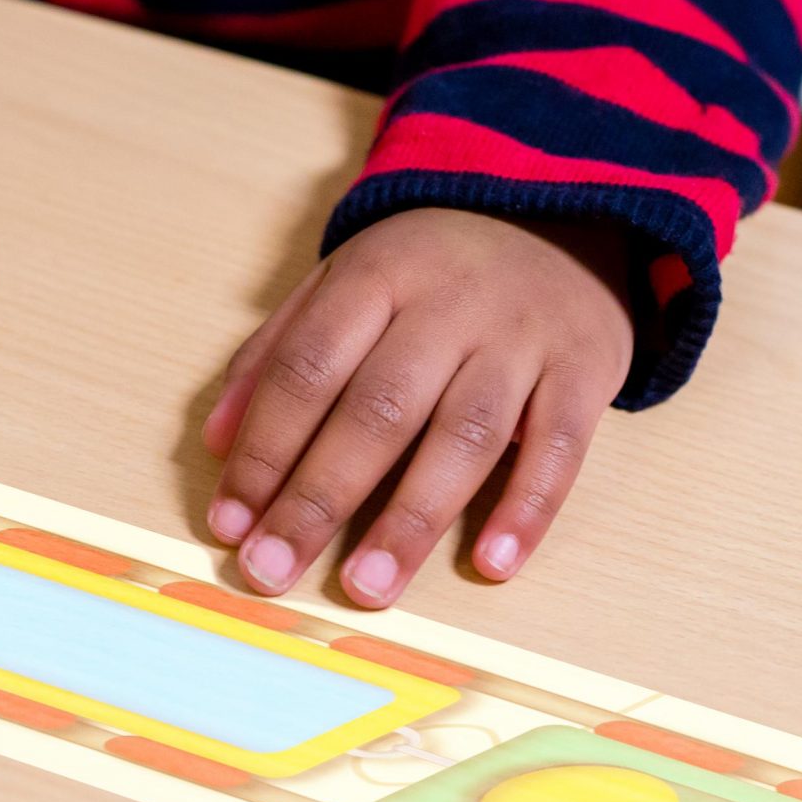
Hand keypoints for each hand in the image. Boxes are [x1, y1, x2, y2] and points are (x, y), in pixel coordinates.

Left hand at [201, 207, 634, 606]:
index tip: (230, 523)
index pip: (307, 368)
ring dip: (411, 520)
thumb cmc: (432, 271)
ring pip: (464, 436)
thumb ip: (277, 353)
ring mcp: (522, 338)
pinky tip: (491, 564)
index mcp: (377, 275)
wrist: (562, 214)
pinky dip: (527, 509)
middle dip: (318, 498)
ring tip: (368, 587)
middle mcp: (450, 304)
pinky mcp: (585, 370)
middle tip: (274, 569)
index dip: (264, 450)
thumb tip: (216, 443)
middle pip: (377, 410)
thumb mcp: (346, 282)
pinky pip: (559, 448)